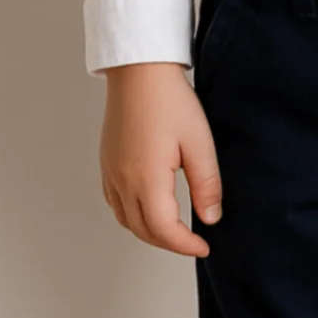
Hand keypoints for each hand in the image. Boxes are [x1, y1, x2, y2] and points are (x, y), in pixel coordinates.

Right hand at [99, 63, 222, 256]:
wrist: (140, 70)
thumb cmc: (169, 100)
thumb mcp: (199, 143)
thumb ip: (206, 185)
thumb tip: (210, 218)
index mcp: (146, 178)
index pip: (163, 229)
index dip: (184, 245)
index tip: (204, 247)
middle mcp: (122, 180)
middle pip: (142, 230)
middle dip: (169, 243)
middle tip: (193, 242)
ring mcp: (110, 171)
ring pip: (125, 219)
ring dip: (149, 231)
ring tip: (174, 229)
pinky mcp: (106, 162)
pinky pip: (115, 202)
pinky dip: (132, 215)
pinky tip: (149, 207)